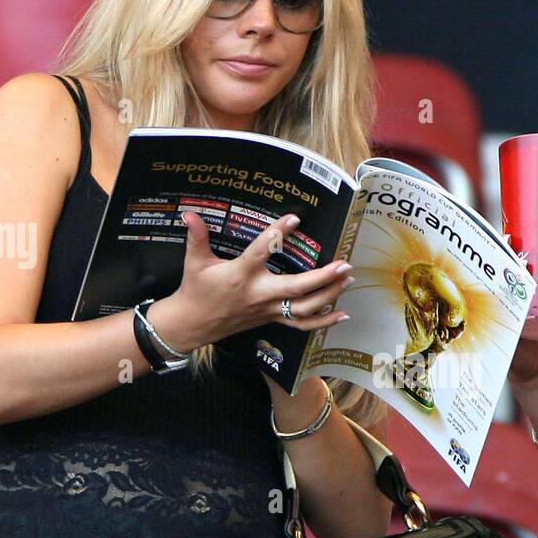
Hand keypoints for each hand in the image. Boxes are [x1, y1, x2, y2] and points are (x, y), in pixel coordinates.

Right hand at [151, 213, 352, 352]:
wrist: (194, 324)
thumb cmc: (197, 290)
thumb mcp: (195, 261)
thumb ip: (197, 236)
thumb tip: (190, 213)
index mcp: (240, 275)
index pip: (261, 252)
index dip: (277, 235)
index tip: (294, 220)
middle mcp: (258, 294)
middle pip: (296, 288)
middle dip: (322, 277)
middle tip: (343, 264)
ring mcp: (268, 310)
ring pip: (304, 308)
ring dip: (329, 295)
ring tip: (347, 279)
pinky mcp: (272, 319)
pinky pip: (301, 324)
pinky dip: (323, 321)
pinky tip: (342, 314)